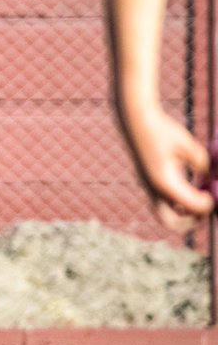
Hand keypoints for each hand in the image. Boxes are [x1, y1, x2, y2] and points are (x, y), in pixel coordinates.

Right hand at [124, 106, 213, 231]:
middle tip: (207, 209)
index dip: (208, 204)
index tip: (215, 193)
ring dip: (184, 211)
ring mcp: (149, 187)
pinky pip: (164, 202)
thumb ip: (202, 164)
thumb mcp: (188, 145)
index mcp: (165, 183)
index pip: (192, 206)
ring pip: (166, 214)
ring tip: (202, 195)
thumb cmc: (163, 130)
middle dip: (191, 221)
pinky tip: (192, 185)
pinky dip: (178, 202)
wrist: (135, 121)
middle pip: (171, 223)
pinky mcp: (149, 182)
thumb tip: (209, 176)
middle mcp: (154, 189)